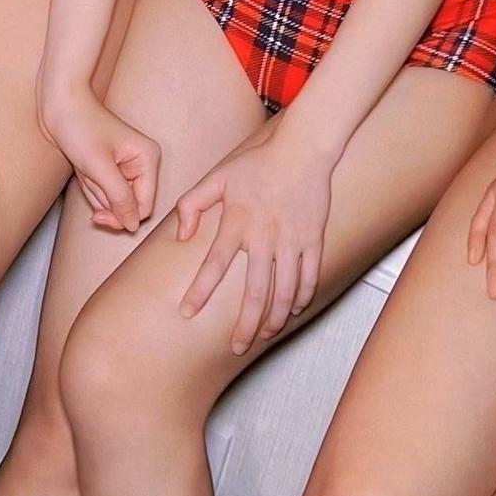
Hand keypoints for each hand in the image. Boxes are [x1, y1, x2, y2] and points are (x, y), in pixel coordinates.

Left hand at [42, 81, 159, 232]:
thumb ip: (119, 198)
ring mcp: (125, 166)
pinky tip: (83, 168)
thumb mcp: (99, 167)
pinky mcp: (109, 167)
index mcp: (148, 159)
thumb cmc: (79, 126)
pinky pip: (101, 191)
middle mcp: (141, 163)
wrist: (58, 103)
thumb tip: (133, 225)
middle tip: (89, 178)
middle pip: (128, 205)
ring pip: (112, 200)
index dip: (122, 216)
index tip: (98, 215)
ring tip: (85, 167)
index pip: (144, 206)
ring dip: (94, 190)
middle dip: (103, 197)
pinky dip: (89, 185)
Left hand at [171, 117, 333, 352]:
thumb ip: (191, 204)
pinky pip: (310, 276)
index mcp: (238, 221)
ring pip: (285, 291)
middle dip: (245, 325)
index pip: (214, 264)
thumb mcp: (216, 177)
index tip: (187, 312)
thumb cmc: (258, 163)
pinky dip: (302, 297)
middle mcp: (265, 236)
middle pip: (255, 291)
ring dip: (274, 318)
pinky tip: (293, 310)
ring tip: (264, 335)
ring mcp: (292, 240)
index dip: (199, 290)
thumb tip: (181, 236)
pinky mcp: (314, 239)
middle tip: (237, 346)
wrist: (303, 149)